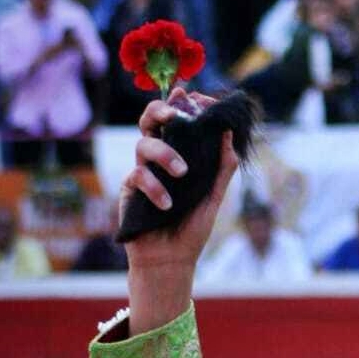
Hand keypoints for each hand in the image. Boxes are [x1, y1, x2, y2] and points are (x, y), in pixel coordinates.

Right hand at [122, 89, 238, 332]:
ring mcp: (142, 171)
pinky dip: (154, 188)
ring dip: (165, 154)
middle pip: (152, 121)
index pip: (179, 124)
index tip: (195, 96)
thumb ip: (222, 169)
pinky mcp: (128, 188)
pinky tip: (166, 204)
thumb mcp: (214, 198)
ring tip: (183, 174)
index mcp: (181, 156)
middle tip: (176, 113)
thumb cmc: (191, 230)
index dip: (184, 106)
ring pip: (145, 143)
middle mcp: (159, 159)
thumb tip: (230, 136)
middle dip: (161, 110)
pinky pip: (138, 175)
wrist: (170, 261)